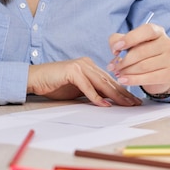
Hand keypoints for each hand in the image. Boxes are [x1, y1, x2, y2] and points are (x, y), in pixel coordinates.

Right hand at [27, 58, 141, 106]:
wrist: (34, 78)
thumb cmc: (54, 85)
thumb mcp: (78, 89)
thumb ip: (92, 91)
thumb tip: (108, 101)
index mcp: (91, 67)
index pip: (110, 80)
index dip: (123, 91)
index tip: (133, 101)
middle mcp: (88, 64)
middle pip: (109, 81)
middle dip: (124, 93)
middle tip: (135, 104)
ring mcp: (80, 66)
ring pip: (101, 83)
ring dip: (115, 95)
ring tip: (126, 104)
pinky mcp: (72, 71)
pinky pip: (87, 86)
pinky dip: (96, 97)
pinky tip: (105, 104)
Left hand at [108, 23, 169, 94]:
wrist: (158, 70)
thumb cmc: (141, 52)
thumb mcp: (129, 42)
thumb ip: (118, 40)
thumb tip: (115, 49)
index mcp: (158, 31)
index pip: (147, 31)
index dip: (130, 38)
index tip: (116, 48)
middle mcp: (167, 43)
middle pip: (142, 52)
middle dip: (123, 61)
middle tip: (112, 67)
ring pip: (143, 66)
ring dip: (126, 71)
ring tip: (117, 74)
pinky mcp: (169, 74)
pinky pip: (148, 78)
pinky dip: (133, 80)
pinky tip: (123, 80)